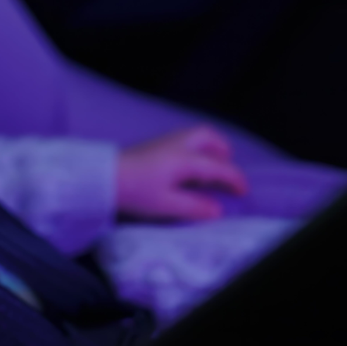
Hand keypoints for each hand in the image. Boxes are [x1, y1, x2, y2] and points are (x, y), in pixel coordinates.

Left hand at [116, 125, 247, 220]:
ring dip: (209, 148)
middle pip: (209, 136)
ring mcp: (165, 141)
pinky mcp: (155, 144)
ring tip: (208, 171)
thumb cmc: (135, 190)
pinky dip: (196, 149)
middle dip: (223, 152)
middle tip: (226, 172)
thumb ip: (194, 207)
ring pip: (197, 135)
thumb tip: (218, 210)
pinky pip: (185, 139)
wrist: (102, 176)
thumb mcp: (166, 205)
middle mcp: (179, 144)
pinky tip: (187, 169)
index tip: (244, 191)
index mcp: (185, 158)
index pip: (219, 166)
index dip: (235, 178)